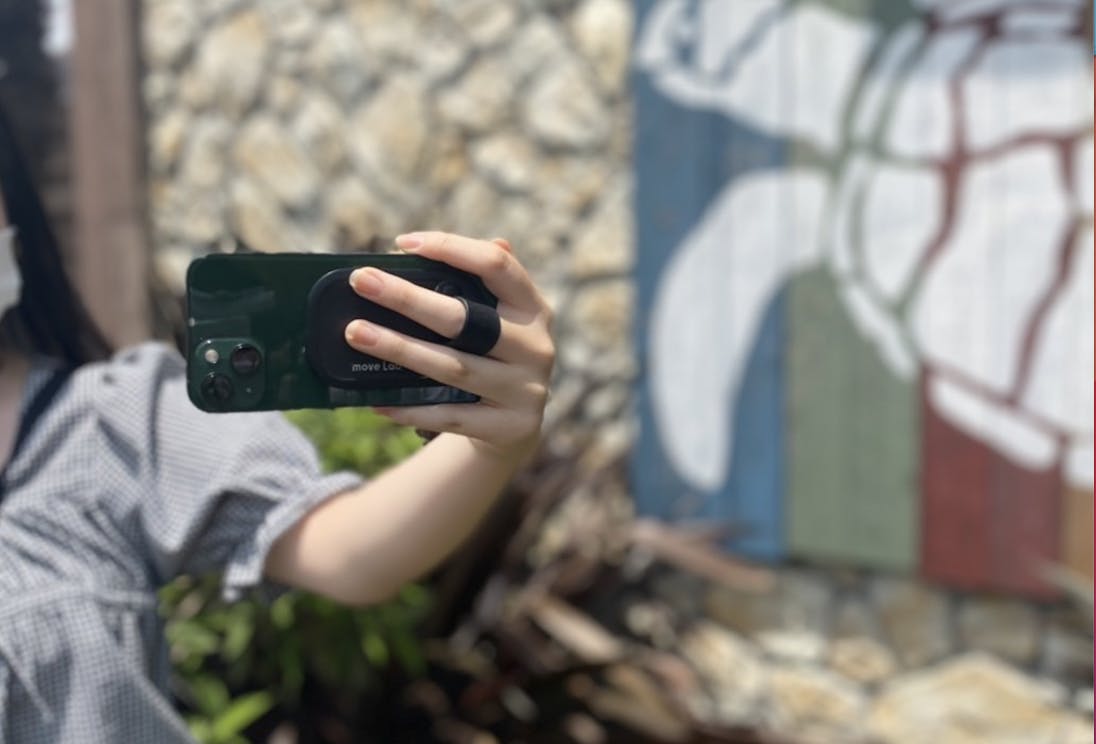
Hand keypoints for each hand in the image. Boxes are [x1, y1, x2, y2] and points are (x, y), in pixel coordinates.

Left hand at [344, 232, 554, 462]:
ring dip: (399, 348)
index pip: (496, 265)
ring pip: (452, 367)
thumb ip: (468, 285)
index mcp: (533, 308)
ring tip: (356, 333)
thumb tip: (411, 250)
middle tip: (361, 281)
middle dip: (408, 298)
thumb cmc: (491, 357)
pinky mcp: (508, 427)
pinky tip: (376, 400)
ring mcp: (525, 390)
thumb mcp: (495, 320)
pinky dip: (410, 407)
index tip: (402, 244)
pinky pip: (450, 415)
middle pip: (465, 318)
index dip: (451, 248)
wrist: (514, 427)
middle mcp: (536, 347)